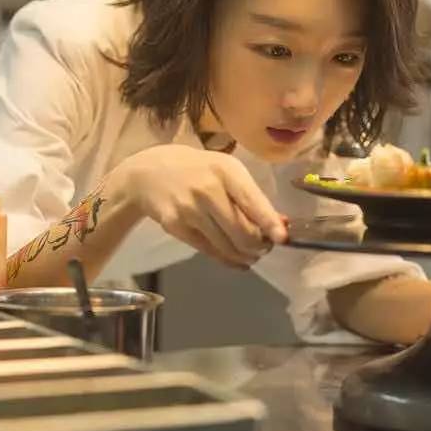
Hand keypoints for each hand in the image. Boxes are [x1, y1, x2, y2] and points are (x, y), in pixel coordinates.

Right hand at [111, 144, 287, 267]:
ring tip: (252, 254)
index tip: (283, 238)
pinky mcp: (176, 227)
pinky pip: (209, 251)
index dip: (269, 223)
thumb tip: (280, 223)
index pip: (252, 201)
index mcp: (225, 169)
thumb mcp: (224, 170)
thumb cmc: (196, 169)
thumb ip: (250, 195)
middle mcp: (207, 189)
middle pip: (242, 231)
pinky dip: (228, 260)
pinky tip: (237, 260)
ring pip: (227, 245)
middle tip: (265, 247)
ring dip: (246, 255)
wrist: (147, 173)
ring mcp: (189, 209)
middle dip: (259, 245)